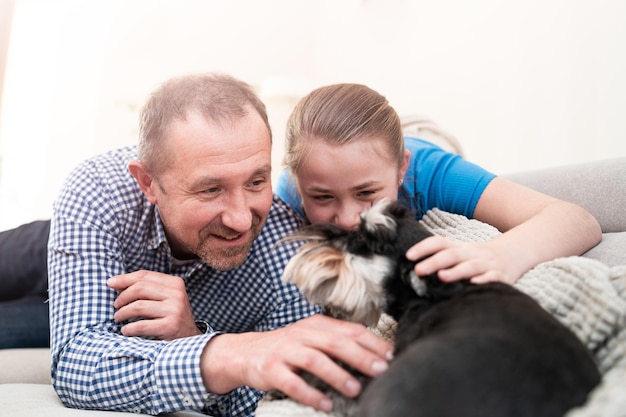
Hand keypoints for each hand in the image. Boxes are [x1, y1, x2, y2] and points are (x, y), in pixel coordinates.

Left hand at [107, 270, 200, 339]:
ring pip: (138, 306)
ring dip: (122, 313)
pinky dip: (128, 329)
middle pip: (140, 288)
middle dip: (122, 297)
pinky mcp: (170, 326)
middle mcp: (177, 294)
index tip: (110, 283)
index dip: (124, 278)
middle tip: (116, 305)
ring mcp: (174, 310)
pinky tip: (125, 330)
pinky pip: (140, 325)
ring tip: (118, 317)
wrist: (190, 339)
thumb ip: (147, 289)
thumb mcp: (166, 298)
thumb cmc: (172, 316)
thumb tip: (116, 283)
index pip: (144, 275)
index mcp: (175, 283)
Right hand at [200, 314, 392, 411]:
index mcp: (316, 325)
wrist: (245, 352)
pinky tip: (325, 404)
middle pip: (335, 342)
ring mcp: (285, 351)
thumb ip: (337, 342)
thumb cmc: (287, 348)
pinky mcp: (270, 369)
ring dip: (337, 374)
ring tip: (355, 389)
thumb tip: (374, 356)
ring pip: (314, 360)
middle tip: (381, 370)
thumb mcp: (312, 338)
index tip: (391, 355)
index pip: (349, 330)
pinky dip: (309, 394)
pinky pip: (292, 382)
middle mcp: (302, 335)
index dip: (371, 342)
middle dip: (360, 356)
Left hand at [405, 235, 520, 283]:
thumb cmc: (480, 257)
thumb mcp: (461, 253)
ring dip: (456, 271)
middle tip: (418, 270)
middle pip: (451, 255)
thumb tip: (412, 266)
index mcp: (460, 248)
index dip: (424, 247)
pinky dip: (485, 280)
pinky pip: (493, 277)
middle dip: (434, 262)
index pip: (439, 242)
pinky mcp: (502, 276)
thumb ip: (441, 257)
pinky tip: (475, 284)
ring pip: (470, 266)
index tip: (408, 256)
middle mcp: (472, 254)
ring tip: (442, 277)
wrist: (516, 252)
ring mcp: (487, 264)